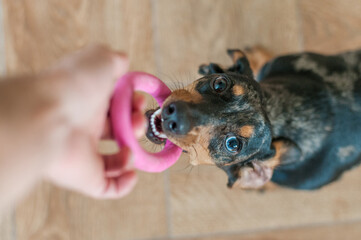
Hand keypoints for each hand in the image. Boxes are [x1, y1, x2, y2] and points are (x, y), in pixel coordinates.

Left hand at [43, 45, 145, 197]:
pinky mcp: (85, 175)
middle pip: (118, 131)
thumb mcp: (99, 58)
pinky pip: (107, 186)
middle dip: (136, 125)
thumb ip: (114, 59)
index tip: (139, 100)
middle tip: (136, 120)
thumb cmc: (72, 86)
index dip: (132, 104)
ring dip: (132, 153)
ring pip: (115, 160)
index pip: (115, 106)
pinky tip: (132, 173)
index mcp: (89, 102)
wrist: (47, 117)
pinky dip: (124, 184)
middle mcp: (85, 127)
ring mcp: (84, 152)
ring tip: (132, 144)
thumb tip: (123, 61)